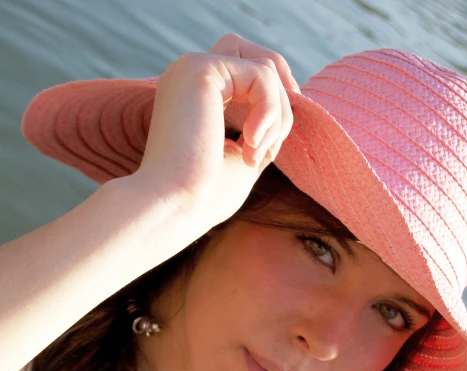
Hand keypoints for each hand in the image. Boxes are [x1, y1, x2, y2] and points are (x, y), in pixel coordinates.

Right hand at [128, 33, 298, 233]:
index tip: (271, 148)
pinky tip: (251, 143)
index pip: (250, 78)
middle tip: (270, 149)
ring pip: (266, 69)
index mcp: (195, 95)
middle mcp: (190, 74)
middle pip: (261, 62)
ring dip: (277, 116)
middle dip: (283, 103)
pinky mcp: (201, 69)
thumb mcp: (243, 157)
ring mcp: (193, 67)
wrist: (171, 207)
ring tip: (256, 153)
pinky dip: (270, 112)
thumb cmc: (203, 196)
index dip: (276, 106)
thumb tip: (289, 108)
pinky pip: (262, 75)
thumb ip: (262, 128)